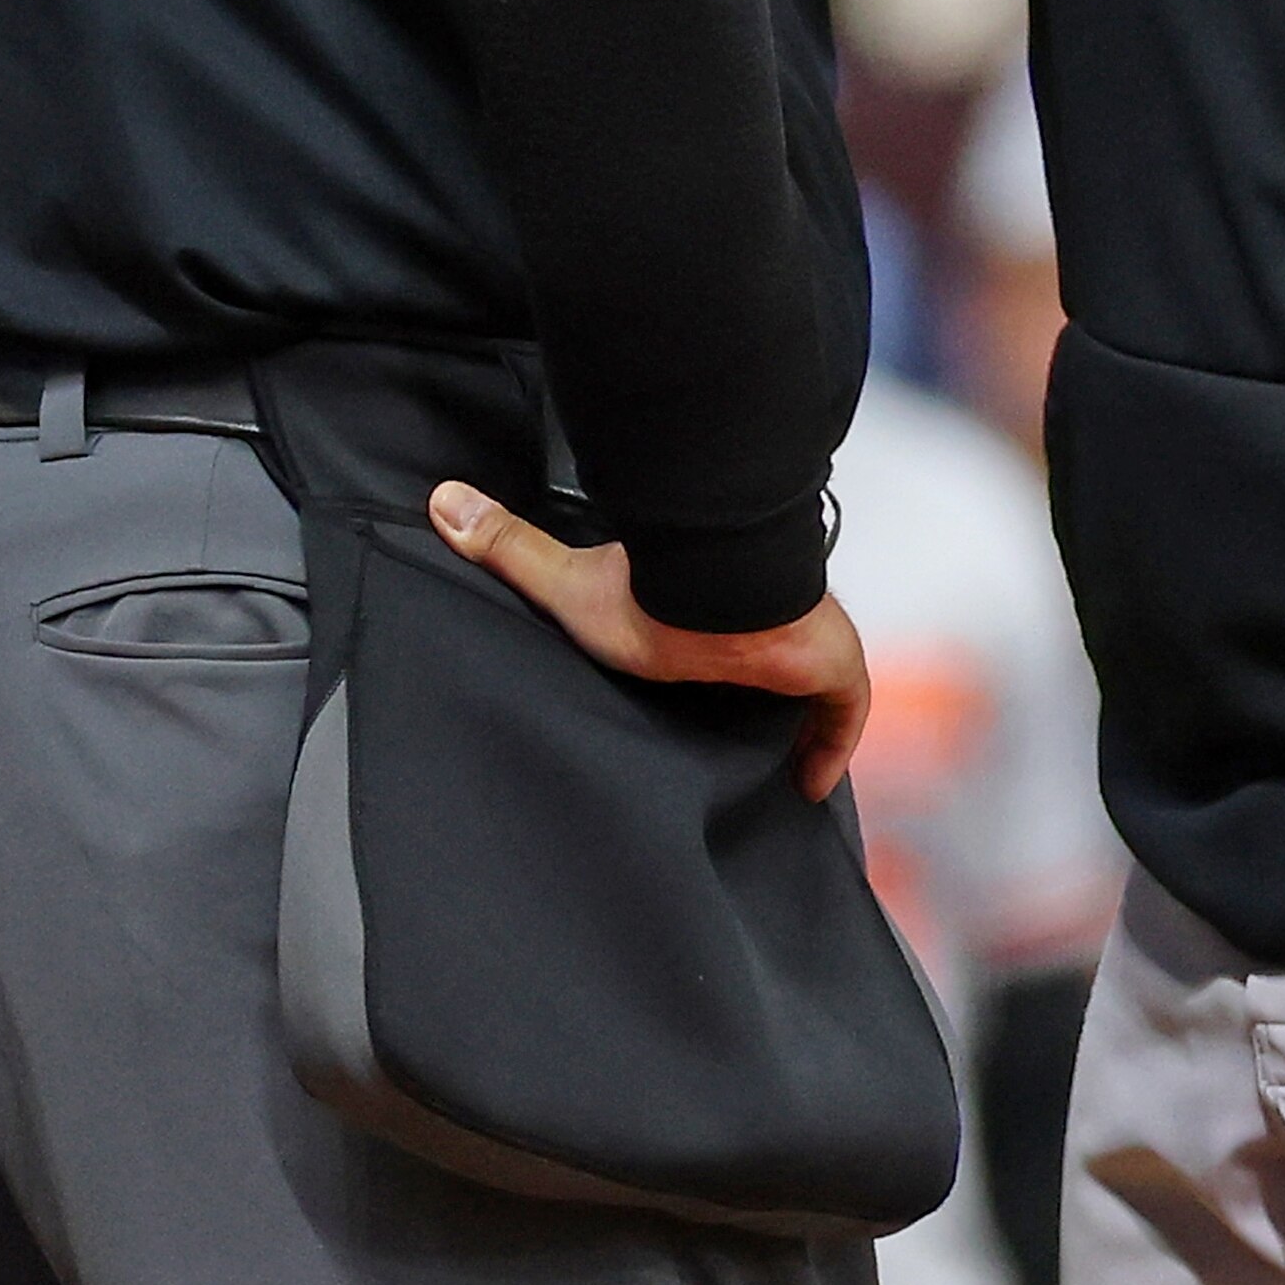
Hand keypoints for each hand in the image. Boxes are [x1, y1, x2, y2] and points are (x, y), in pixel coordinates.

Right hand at [427, 480, 870, 798]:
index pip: (715, 612)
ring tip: (775, 756)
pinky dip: (832, 744)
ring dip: (794, 709)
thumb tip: (442, 501)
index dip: (714, 640)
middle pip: (766, 647)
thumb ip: (509, 548)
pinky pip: (842, 709)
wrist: (721, 593)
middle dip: (758, 677)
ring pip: (807, 676)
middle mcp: (757, 612)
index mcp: (702, 595)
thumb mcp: (565, 584)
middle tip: (740, 720)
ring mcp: (801, 635)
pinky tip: (812, 783)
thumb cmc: (650, 592)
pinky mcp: (829, 663)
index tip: (703, 663)